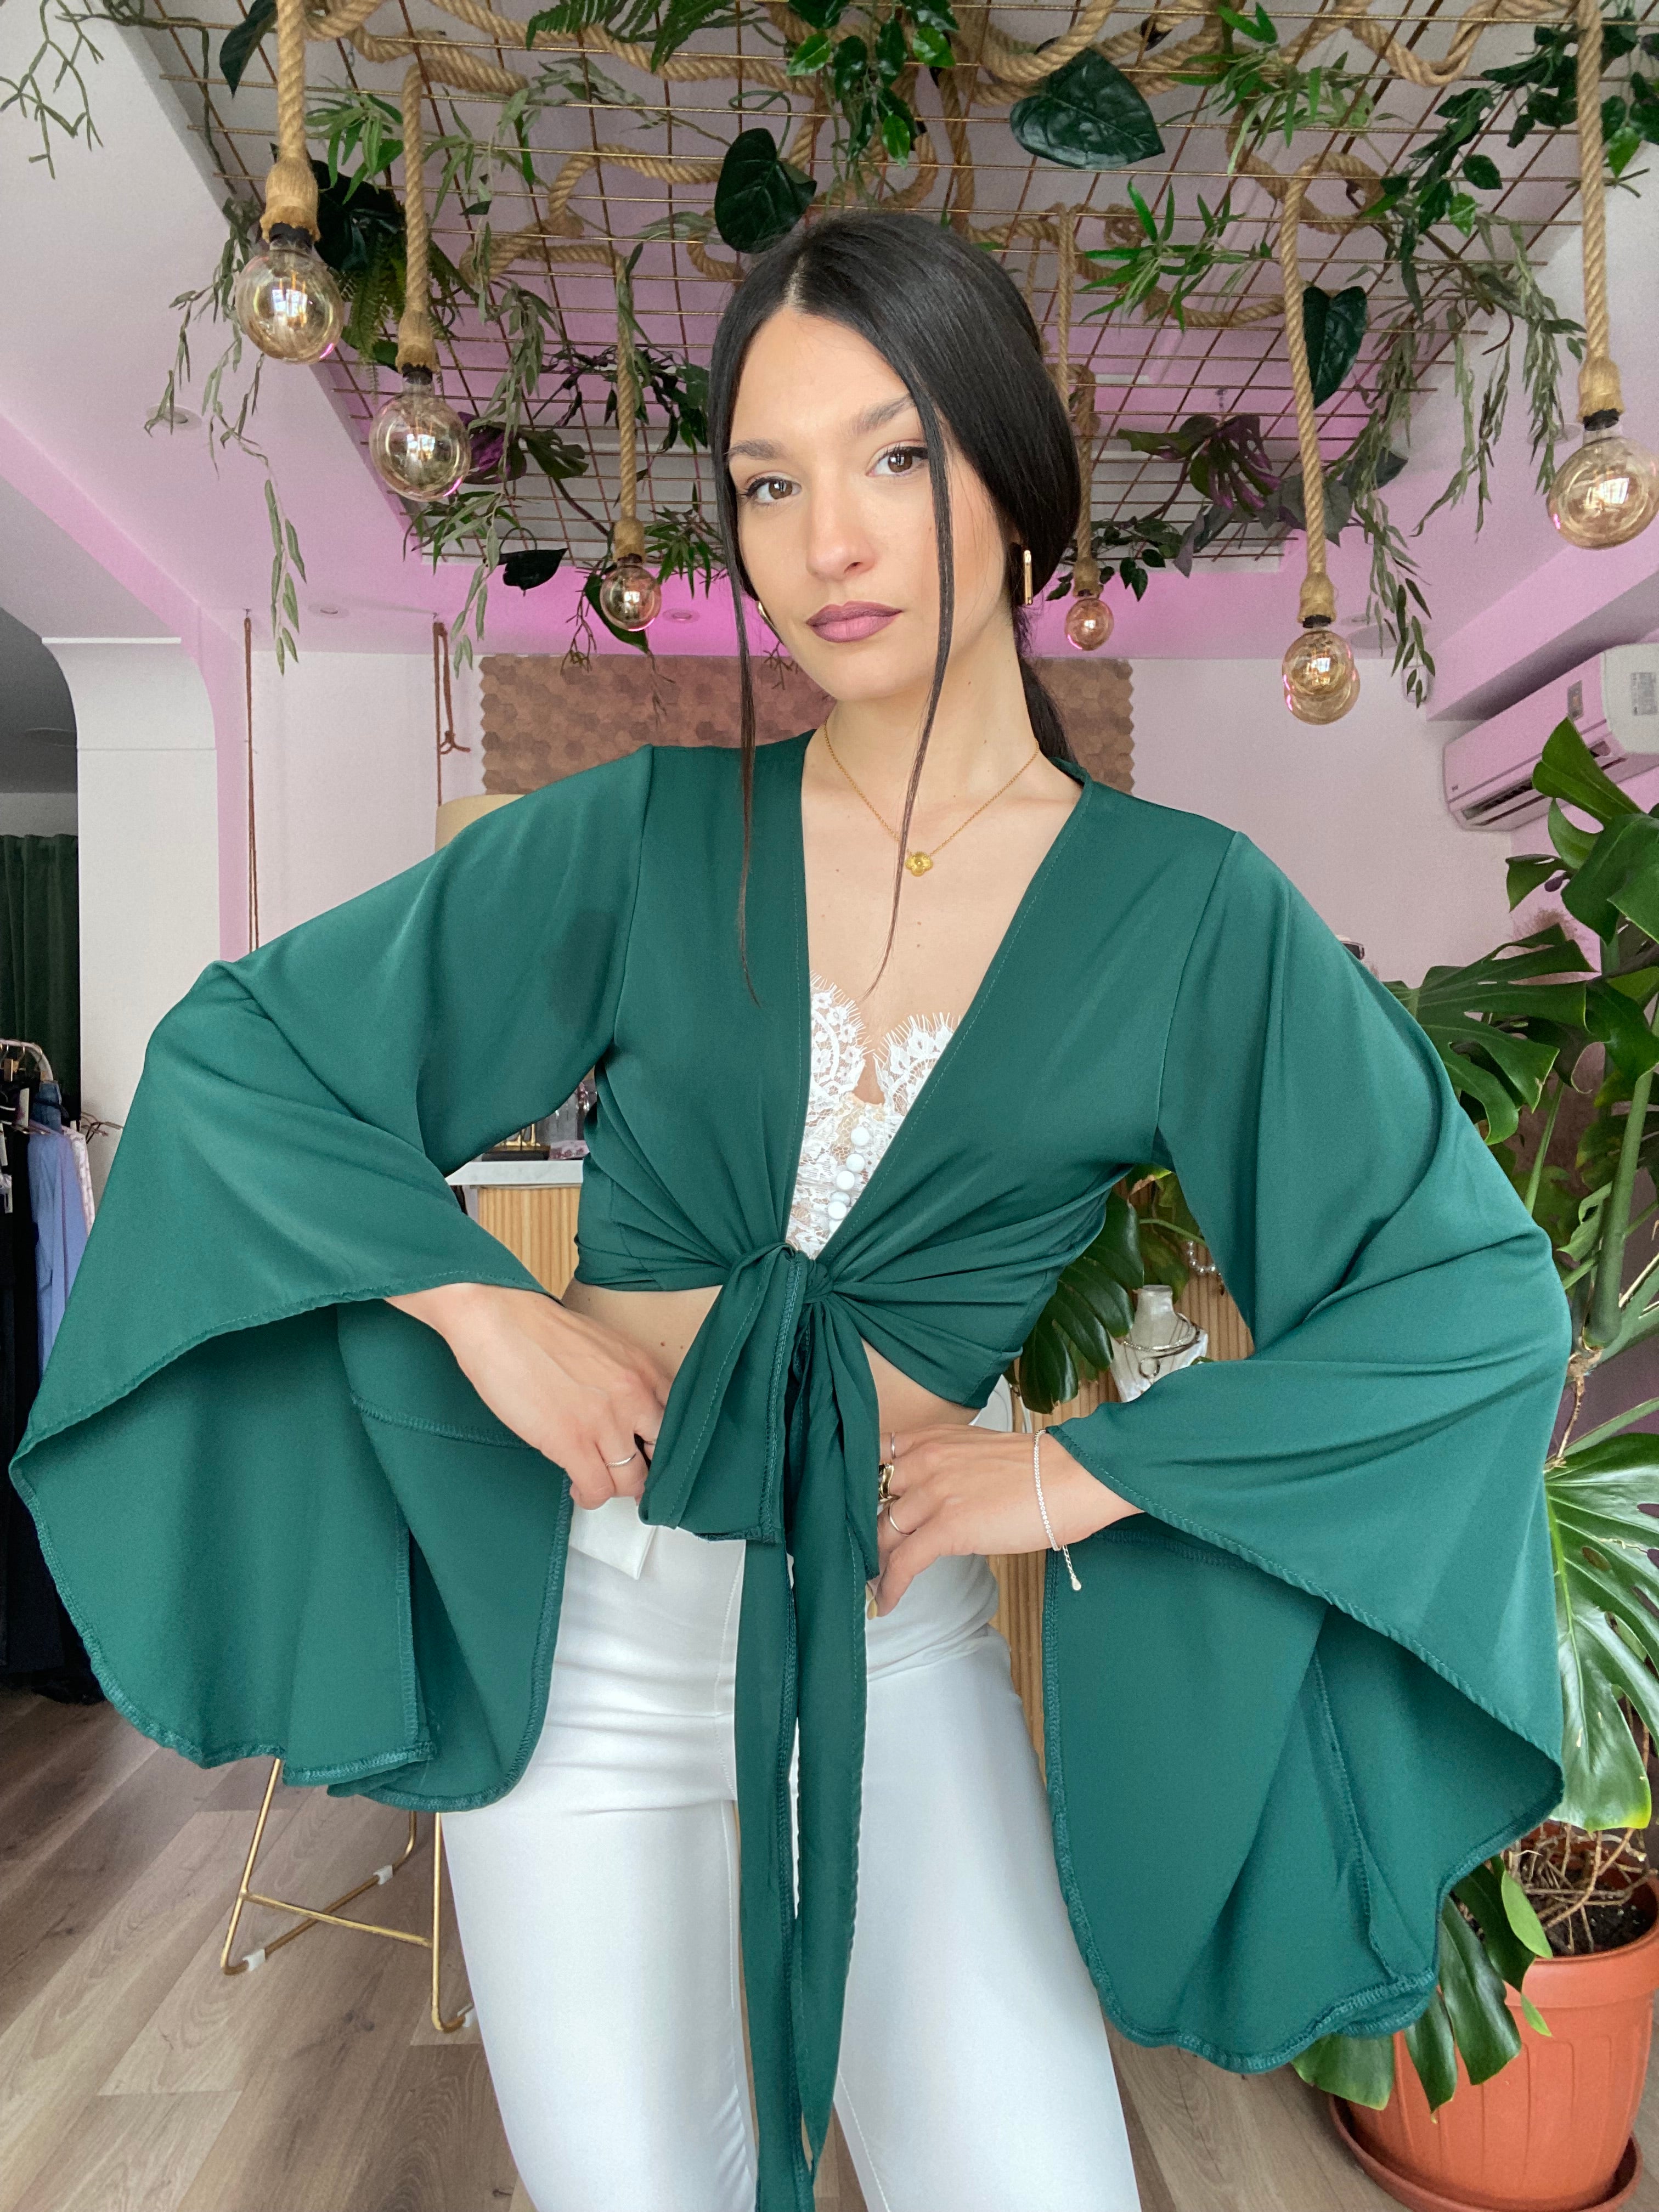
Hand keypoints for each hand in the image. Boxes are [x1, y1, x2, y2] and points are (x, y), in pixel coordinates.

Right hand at [385, 1283, 670, 1509]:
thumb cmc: (539, 1330)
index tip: (648, 1454)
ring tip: (597, 1481)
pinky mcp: (572, 1443)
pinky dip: (589, 1497)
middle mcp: (634, 1395)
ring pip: (630, 1480)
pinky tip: (579, 1487)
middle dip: (645, 1471)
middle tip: (627, 1475)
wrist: (498, 1320)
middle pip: (661, 1455)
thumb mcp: (603, 1347)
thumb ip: (623, 1379)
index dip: (662, 1445)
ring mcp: (605, 1421)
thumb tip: (627, 1415)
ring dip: (613, 1487)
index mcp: (644, 1369)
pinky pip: (597, 1489)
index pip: (676, 1421)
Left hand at [872, 1424, 1137, 1615]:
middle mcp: (923, 1460)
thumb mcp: (976, 1450)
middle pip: (872, 1499)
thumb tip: (932, 1494)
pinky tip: (885, 1602)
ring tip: (873, 1583)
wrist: (1069, 1478)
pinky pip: (904, 1562)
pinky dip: (890, 1586)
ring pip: (883, 1533)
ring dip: (875, 1563)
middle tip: (861, 1553)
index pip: (873, 1456)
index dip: (858, 1485)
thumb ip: (946, 1463)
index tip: (853, 1508)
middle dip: (864, 1529)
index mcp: (930, 1438)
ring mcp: (932, 1493)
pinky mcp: (946, 1527)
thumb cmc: (1036, 1468)